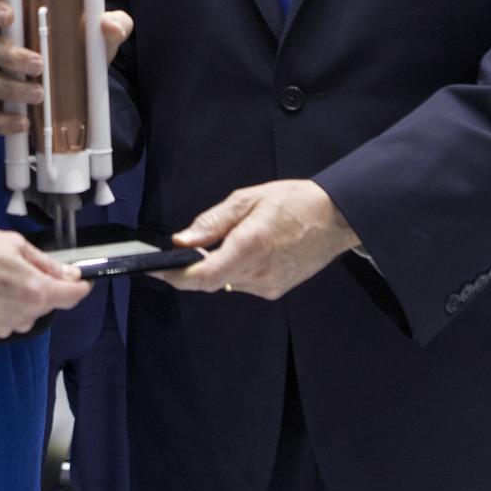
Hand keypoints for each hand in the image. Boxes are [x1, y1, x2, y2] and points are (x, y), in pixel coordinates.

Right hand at [0, 7, 132, 136]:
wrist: (86, 88)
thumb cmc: (86, 51)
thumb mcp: (103, 37)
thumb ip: (114, 24)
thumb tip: (108, 24)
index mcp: (19, 23)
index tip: (10, 17)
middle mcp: (1, 48)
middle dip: (9, 56)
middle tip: (39, 65)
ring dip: (9, 89)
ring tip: (39, 95)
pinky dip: (3, 121)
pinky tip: (24, 123)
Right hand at [0, 224, 89, 337]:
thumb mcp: (16, 245)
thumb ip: (46, 263)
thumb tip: (69, 273)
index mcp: (36, 291)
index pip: (71, 296)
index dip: (79, 286)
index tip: (81, 280)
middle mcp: (24, 314)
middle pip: (48, 303)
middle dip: (44, 286)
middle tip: (23, 265)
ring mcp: (5, 325)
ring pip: (27, 313)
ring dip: (23, 298)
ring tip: (2, 277)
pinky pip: (7, 320)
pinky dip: (5, 307)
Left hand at [161, 180, 358, 299]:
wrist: (335, 219)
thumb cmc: (294, 202)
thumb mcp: (248, 199)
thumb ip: (212, 223)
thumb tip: (181, 240)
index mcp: (249, 246)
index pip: (201, 275)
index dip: (173, 275)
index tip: (154, 269)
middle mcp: (257, 272)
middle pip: (209, 281)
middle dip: (192, 266)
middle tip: (186, 247)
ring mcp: (267, 285)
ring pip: (225, 282)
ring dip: (216, 266)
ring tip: (229, 239)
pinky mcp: (275, 290)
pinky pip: (242, 283)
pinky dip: (235, 269)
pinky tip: (247, 249)